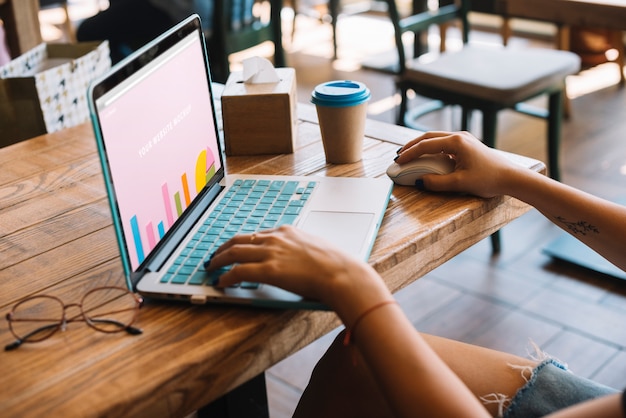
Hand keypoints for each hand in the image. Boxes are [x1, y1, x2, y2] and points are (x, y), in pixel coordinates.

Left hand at [205, 225, 384, 309]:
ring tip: (211, 267)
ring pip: (234, 252)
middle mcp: (276, 238)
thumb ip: (302, 251)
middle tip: (215, 256)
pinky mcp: (268, 270)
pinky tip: (221, 282)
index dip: (243, 243)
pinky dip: (226, 277)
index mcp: (288, 232)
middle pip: (240, 240)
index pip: (257, 235)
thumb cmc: (335, 265)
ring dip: (219, 260)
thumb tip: (299, 261)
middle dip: (224, 248)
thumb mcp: (316, 249)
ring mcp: (271, 253)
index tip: (237, 248)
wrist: (341, 274)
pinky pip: (239, 272)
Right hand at [394, 131, 521, 197]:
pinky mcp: (467, 146)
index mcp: (457, 142)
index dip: (409, 153)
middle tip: (399, 155)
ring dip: (421, 146)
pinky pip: (444, 144)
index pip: (426, 145)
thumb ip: (437, 183)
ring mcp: (464, 140)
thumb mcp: (460, 183)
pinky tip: (427, 157)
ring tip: (409, 155)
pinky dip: (432, 149)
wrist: (511, 178)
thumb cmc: (490, 179)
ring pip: (436, 138)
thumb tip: (419, 181)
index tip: (398, 161)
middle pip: (428, 137)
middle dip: (412, 146)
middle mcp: (460, 136)